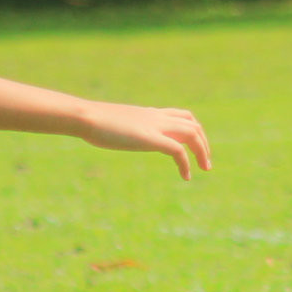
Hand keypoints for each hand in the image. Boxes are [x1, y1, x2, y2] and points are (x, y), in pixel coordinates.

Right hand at [79, 104, 211, 179]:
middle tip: (206, 163)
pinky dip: (186, 164)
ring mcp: (154, 126)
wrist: (85, 116)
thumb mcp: (112, 124)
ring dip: (202, 151)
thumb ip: (120, 129)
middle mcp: (156, 117)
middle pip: (192, 124)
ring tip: (204, 169)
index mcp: (148, 114)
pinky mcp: (150, 138)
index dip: (193, 131)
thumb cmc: (92, 122)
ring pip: (192, 134)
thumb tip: (113, 134)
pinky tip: (186, 177)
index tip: (194, 148)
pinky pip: (178, 151)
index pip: (181, 116)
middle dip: (203, 143)